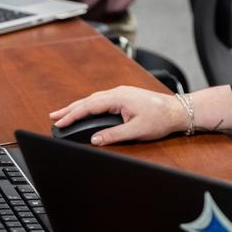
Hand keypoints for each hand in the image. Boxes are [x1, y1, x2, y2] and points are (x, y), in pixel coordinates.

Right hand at [48, 86, 184, 144]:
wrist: (178, 110)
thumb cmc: (160, 119)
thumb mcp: (136, 131)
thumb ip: (114, 135)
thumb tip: (95, 139)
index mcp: (119, 98)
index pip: (89, 106)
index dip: (72, 115)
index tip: (59, 122)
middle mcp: (118, 92)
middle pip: (88, 100)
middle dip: (70, 109)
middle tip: (53, 117)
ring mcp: (121, 93)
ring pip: (94, 99)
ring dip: (78, 106)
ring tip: (64, 114)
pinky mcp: (125, 96)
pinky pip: (102, 99)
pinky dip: (89, 105)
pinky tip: (85, 110)